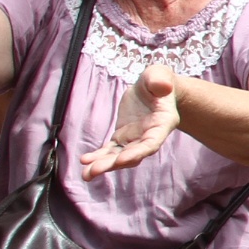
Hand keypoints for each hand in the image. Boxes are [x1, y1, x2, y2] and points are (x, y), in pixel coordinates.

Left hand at [80, 62, 178, 177]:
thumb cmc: (158, 80)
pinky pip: (110, 150)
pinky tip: (85, 160)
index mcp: (162, 123)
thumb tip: (163, 86)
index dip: (138, 152)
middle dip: (114, 164)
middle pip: (133, 154)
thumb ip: (160, 79)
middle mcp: (150, 136)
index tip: (122, 160)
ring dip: (104, 165)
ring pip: (120, 156)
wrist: (154, 88)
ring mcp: (135, 139)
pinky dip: (98, 157)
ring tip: (86, 173)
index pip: (151, 142)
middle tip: (94, 171)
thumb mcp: (159, 74)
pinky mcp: (122, 138)